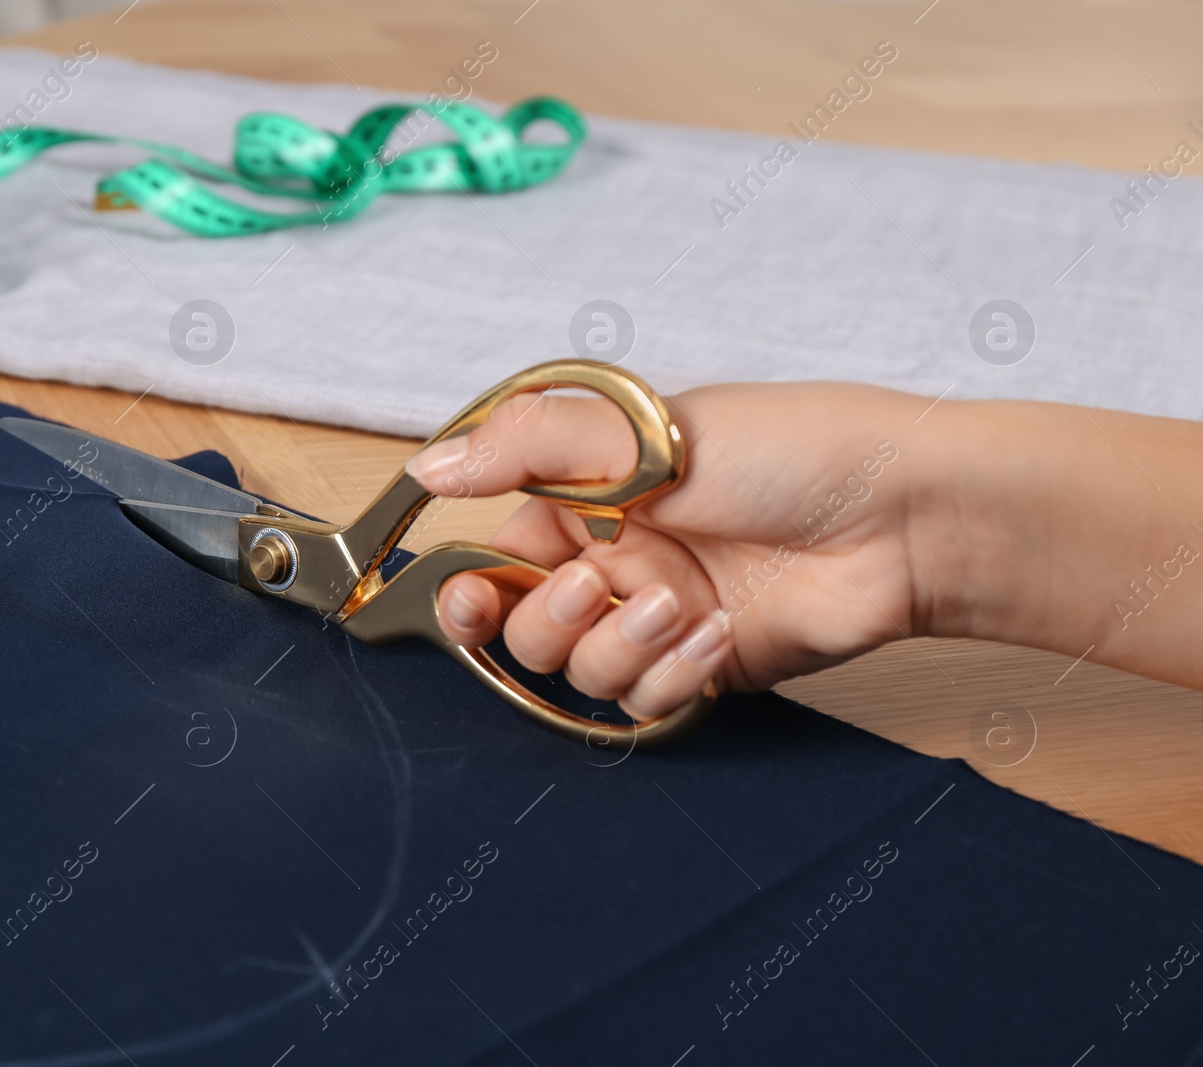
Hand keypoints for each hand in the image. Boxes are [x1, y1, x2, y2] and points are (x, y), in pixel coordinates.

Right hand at [406, 382, 923, 720]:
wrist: (902, 516)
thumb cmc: (786, 448)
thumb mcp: (636, 428)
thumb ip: (523, 447)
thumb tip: (427, 467)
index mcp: (588, 495)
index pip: (494, 554)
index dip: (468, 588)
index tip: (467, 599)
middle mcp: (614, 558)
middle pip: (522, 629)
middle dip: (548, 620)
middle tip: (595, 586)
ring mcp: (657, 615)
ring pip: (580, 672)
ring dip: (621, 645)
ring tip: (682, 604)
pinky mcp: (701, 665)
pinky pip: (644, 700)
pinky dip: (671, 673)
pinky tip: (718, 632)